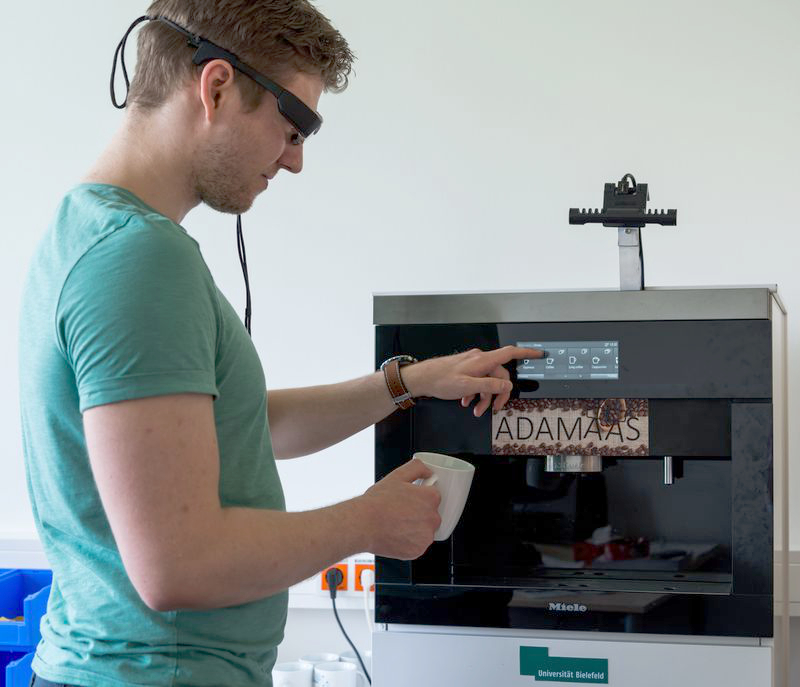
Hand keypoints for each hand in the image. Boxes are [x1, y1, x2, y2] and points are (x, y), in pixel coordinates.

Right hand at [358, 459, 440, 559]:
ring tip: (396, 524)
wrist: (363, 525)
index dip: (418, 497)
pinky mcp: (418, 550)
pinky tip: (396, 534)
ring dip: (415, 528)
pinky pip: (417, 544)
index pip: (433, 496)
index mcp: (431, 498)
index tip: (407, 500)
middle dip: (419, 513)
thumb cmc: (377, 502)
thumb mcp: (397, 475)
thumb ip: (417, 468)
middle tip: (400, 512)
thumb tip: (428, 471)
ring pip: (425, 530)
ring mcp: (426, 536)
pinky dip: (409, 541)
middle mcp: (433, 518)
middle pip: (430, 514)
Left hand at [403, 345, 544, 416]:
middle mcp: (479, 359)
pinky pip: (477, 381)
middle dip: (498, 394)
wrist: (422, 378)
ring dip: (484, 397)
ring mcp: (472, 364)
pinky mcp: (465, 370)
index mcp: (483, 360)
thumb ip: (489, 385)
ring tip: (475, 410)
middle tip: (494, 409)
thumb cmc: (441, 380)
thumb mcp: (468, 386)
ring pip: (487, 381)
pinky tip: (466, 402)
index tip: (539, 354)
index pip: (510, 353)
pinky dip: (475, 393)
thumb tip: (507, 385)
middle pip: (499, 375)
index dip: (527, 353)